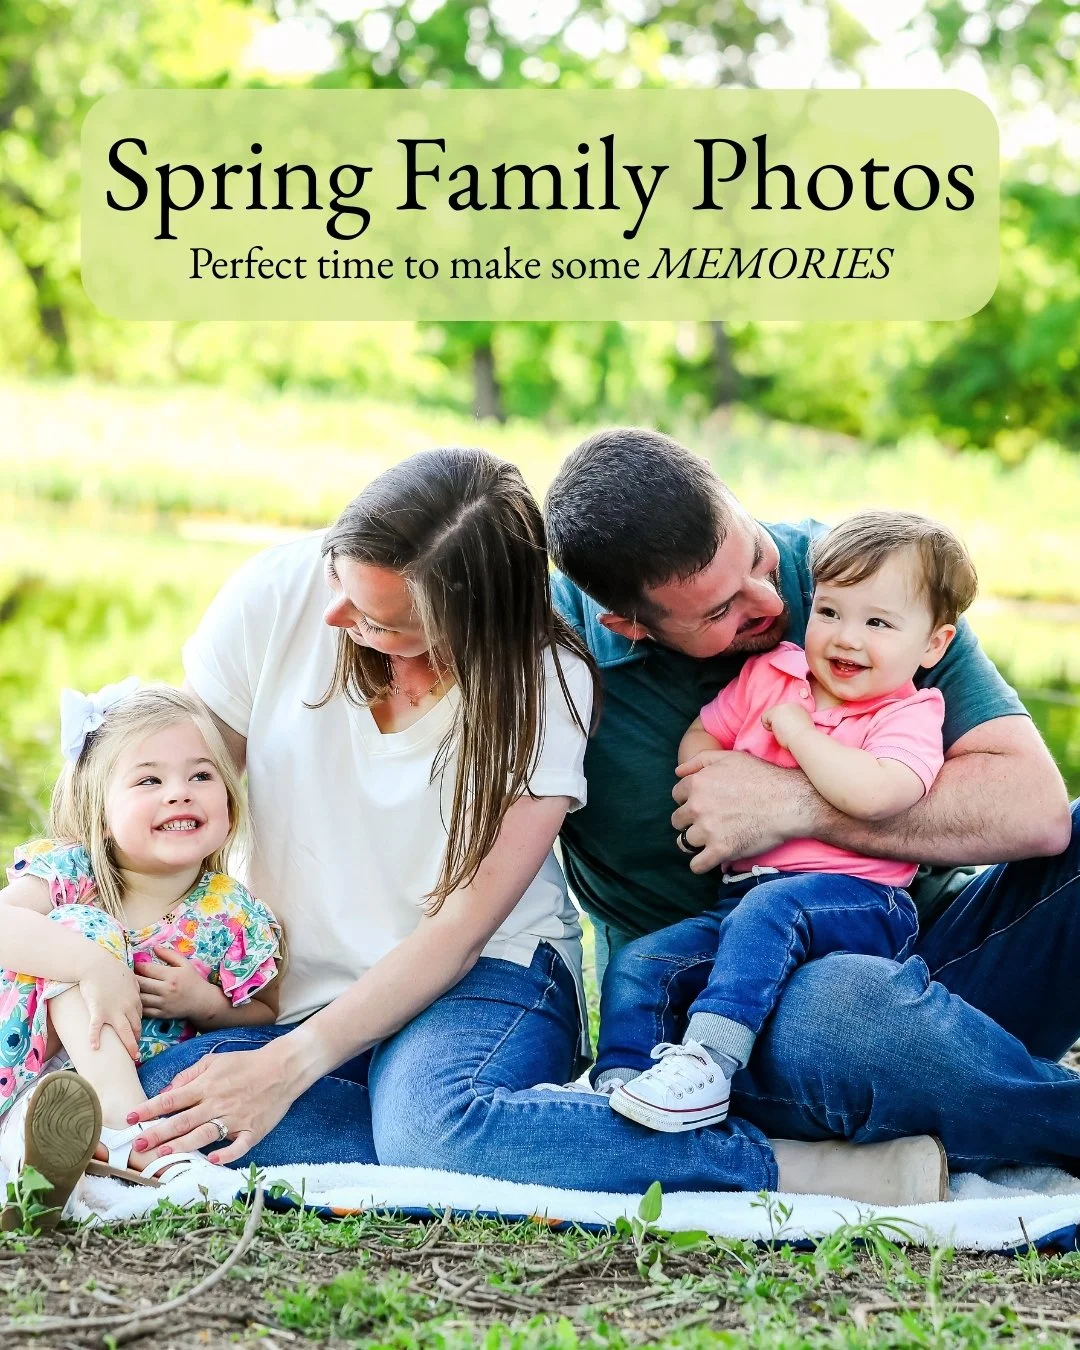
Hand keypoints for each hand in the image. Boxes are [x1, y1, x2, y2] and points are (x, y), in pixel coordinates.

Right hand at [79, 950, 141, 1060]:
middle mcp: (127, 1007)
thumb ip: (135, 986)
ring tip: (132, 1057)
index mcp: (135, 999)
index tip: (137, 1037)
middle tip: (137, 1053)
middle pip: (135, 1027)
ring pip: (124, 1031)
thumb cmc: (111, 969)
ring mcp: (113, 1010)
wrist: (96, 964)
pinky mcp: (98, 1010)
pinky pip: (96, 1028)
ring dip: (129, 1045)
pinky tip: (94, 1048)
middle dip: (137, 1041)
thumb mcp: (129, 976)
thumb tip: (137, 990)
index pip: (139, 1018)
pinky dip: (95, 1038)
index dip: (138, 1029)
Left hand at [126, 1044, 295, 1164]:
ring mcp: (235, 1118)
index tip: (128, 1118)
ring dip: (182, 1145)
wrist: (283, 1067)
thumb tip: (167, 1091)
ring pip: (204, 1134)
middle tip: (138, 1144)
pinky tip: (212, 1160)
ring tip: (163, 1155)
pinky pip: (238, 1146)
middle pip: (182, 1120)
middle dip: (157, 1133)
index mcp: (207, 1086)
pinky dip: (226, 1154)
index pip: (171, 1099)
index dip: (148, 1109)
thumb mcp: (215, 1060)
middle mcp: (217, 1103)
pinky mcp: (253, 1130)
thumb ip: (190, 1075)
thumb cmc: (246, 1063)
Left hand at [136, 946, 228, 1025]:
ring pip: (140, 997)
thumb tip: (154, 947)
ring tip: (130, 987)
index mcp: (172, 976)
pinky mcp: (162, 1014)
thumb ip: (169, 954)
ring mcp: (163, 1004)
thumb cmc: (193, 980)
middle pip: (140, 983)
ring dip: (133, 991)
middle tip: (128, 975)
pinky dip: (138, 1004)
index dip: (138, 965)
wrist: (203, 1001)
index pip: (147, 969)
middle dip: (132, 978)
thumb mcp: (185, 964)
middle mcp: (166, 990)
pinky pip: (144, 1010)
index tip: (134, 963)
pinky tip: (137, 999)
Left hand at [670, 750, 809, 873]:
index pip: (677, 795)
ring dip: (696, 842)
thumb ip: (700, 760)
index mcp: (697, 783)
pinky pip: (697, 865)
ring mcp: (708, 830)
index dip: (690, 799)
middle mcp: (697, 806)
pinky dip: (701, 864)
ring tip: (710, 839)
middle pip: (678, 820)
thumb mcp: (730, 756)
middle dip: (690, 820)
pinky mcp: (721, 850)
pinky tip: (710, 858)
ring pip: (685, 842)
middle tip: (708, 821)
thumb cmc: (762, 776)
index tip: (704, 803)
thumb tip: (678, 772)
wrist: (789, 801)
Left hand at [760, 702, 813, 749]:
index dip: (785, 723)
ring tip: (784, 731)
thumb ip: (793, 721)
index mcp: (799, 707)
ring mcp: (782, 706)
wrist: (804, 739)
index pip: (785, 713)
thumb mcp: (801, 725)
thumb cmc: (803, 738)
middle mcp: (790, 704)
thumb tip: (782, 723)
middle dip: (779, 723)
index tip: (792, 730)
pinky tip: (778, 730)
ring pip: (770, 715)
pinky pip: (764, 718)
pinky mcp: (774, 711)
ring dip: (774, 725)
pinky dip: (768, 726)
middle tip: (788, 731)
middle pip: (777, 713)